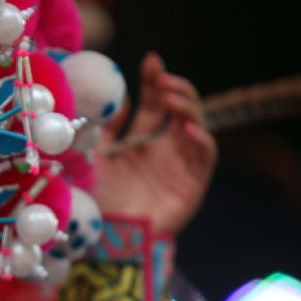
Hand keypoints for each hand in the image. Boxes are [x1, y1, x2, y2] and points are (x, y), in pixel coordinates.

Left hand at [91, 52, 217, 234]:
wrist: (105, 240)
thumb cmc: (97, 202)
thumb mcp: (95, 157)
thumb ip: (105, 128)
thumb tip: (117, 98)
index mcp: (140, 141)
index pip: (154, 102)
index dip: (155, 80)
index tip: (150, 60)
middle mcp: (163, 149)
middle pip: (179, 108)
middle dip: (174, 87)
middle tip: (160, 76)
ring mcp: (180, 165)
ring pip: (197, 124)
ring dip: (188, 106)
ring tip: (170, 97)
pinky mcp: (192, 184)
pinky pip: (206, 156)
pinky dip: (202, 139)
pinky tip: (188, 128)